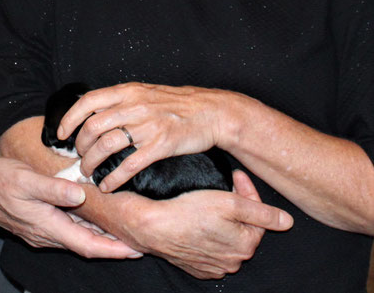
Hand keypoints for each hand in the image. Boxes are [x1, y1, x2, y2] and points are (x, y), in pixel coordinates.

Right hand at [0, 156, 141, 258]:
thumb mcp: (26, 179)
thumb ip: (53, 189)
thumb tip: (80, 195)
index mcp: (48, 227)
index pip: (88, 245)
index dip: (114, 250)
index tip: (136, 248)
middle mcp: (48, 234)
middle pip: (87, 245)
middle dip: (114, 246)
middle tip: (140, 239)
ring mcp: (43, 229)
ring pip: (79, 237)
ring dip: (101, 236)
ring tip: (125, 228)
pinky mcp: (40, 221)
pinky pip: (69, 228)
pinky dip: (86, 225)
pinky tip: (96, 214)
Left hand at [58, 82, 226, 191]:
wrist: (210, 111)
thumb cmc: (176, 103)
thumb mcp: (145, 92)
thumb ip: (121, 100)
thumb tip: (93, 112)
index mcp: (128, 91)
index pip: (88, 102)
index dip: (70, 119)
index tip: (62, 134)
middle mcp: (134, 106)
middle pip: (92, 128)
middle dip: (80, 148)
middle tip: (79, 159)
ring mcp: (147, 126)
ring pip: (106, 147)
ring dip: (92, 164)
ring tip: (89, 174)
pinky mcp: (160, 145)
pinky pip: (128, 165)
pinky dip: (114, 179)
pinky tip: (109, 186)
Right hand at [82, 170, 291, 278]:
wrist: (151, 225)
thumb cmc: (188, 210)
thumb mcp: (229, 204)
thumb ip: (261, 212)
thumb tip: (287, 222)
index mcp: (244, 247)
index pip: (258, 216)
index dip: (247, 191)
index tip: (234, 174)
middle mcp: (231, 261)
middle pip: (242, 227)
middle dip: (236, 205)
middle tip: (222, 184)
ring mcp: (211, 265)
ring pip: (224, 236)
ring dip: (221, 218)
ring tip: (209, 197)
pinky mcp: (193, 264)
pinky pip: (207, 246)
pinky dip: (205, 230)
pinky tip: (195, 215)